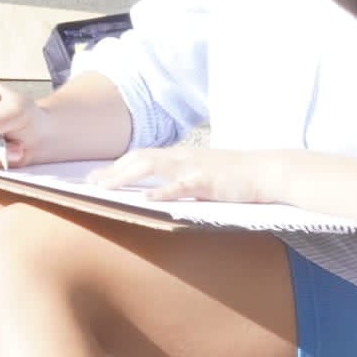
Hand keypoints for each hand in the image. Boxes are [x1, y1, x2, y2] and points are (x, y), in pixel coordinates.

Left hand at [86, 147, 276, 203]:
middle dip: (112, 171)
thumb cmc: (235, 176)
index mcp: (179, 156)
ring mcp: (192, 167)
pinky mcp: (207, 181)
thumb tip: (158, 193)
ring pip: (151, 167)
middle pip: (137, 158)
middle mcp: (181, 156)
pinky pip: (180, 186)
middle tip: (89, 184)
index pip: (140, 157)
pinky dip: (162, 193)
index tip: (94, 177)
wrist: (268, 170)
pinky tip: (146, 200)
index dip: (116, 166)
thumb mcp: (202, 174)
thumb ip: (179, 179)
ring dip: (124, 177)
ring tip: (104, 189)